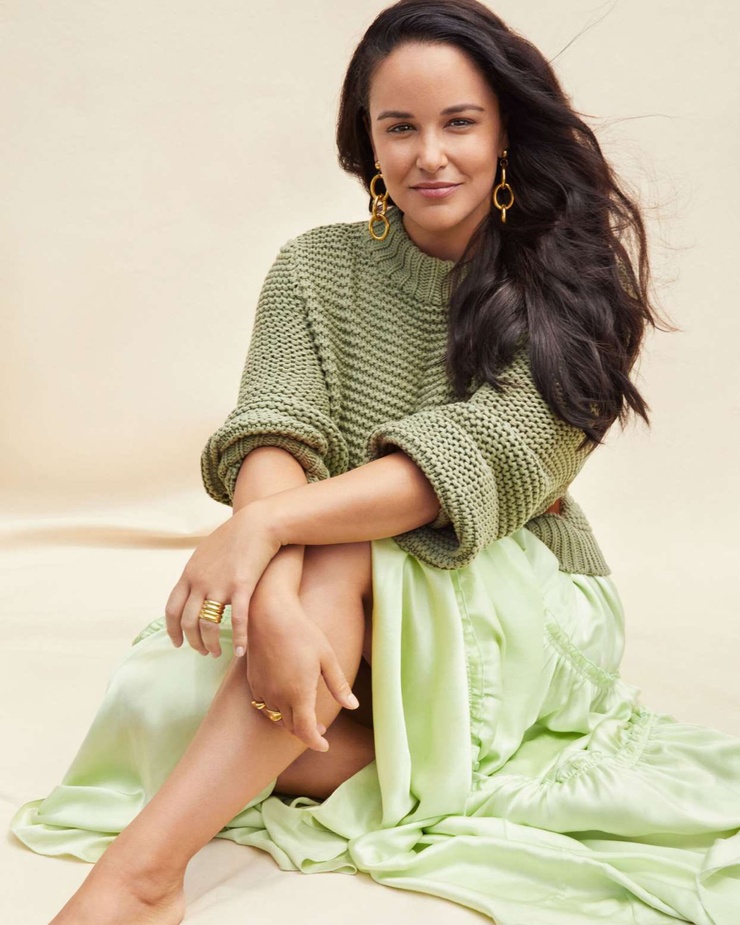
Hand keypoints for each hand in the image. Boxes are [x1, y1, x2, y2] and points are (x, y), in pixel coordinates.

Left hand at [164, 501, 279, 657]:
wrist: (258, 523)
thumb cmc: (236, 536)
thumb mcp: (207, 551)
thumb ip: (198, 570)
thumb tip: (194, 584)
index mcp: (190, 574)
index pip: (172, 609)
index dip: (172, 629)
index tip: (178, 643)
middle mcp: (200, 582)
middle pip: (188, 621)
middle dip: (193, 641)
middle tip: (202, 652)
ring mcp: (220, 585)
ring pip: (208, 625)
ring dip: (211, 644)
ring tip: (217, 653)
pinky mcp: (242, 587)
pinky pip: (236, 621)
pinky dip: (237, 639)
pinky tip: (239, 651)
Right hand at [246, 596, 358, 751]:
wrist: (269, 614)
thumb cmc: (302, 632)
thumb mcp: (327, 657)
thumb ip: (338, 685)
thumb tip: (353, 705)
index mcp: (299, 694)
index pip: (306, 731)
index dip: (316, 742)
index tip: (325, 746)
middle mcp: (278, 696)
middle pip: (291, 727)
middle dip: (306, 732)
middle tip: (321, 729)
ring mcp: (263, 690)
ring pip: (276, 718)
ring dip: (290, 721)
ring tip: (305, 714)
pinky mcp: (253, 681)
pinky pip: (264, 705)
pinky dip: (276, 709)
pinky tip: (286, 698)